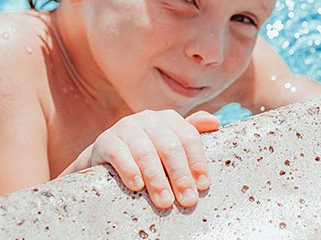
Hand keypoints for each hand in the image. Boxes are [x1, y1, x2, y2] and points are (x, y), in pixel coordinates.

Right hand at [80, 110, 219, 208]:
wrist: (106, 156)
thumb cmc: (146, 152)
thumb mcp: (169, 143)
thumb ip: (191, 133)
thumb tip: (215, 123)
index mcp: (168, 119)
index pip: (189, 137)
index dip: (197, 162)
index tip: (203, 185)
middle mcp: (148, 119)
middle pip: (170, 146)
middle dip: (180, 175)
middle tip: (187, 199)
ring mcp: (126, 128)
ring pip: (146, 152)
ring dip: (157, 179)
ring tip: (165, 201)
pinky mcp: (106, 141)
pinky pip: (119, 154)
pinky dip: (129, 170)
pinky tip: (137, 186)